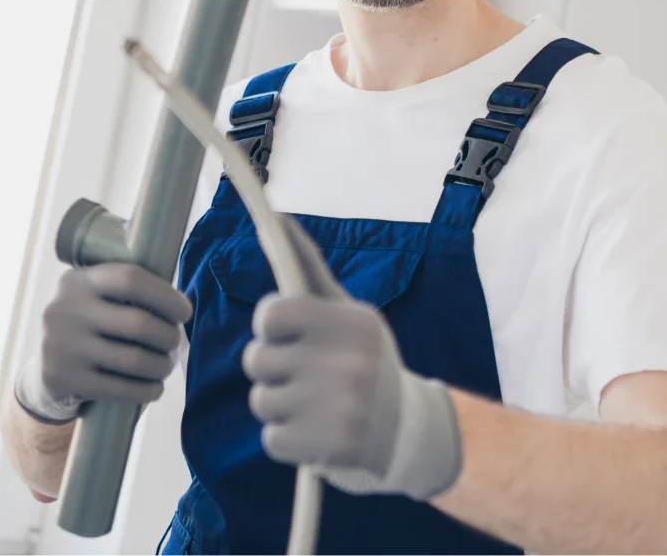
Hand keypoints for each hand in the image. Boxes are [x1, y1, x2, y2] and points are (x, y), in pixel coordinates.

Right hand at [14, 263, 192, 423]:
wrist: (45, 365)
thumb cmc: (91, 323)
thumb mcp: (97, 296)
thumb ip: (130, 291)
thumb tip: (180, 304)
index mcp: (79, 280)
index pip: (131, 279)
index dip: (166, 296)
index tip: (184, 312)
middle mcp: (66, 309)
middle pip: (138, 323)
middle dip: (167, 336)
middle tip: (174, 342)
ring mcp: (62, 345)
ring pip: (133, 360)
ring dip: (161, 366)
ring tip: (166, 366)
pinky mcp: (63, 379)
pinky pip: (118, 389)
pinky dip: (146, 390)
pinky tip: (155, 389)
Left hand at [241, 216, 461, 500]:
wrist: (410, 430)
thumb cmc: (366, 360)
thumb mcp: (348, 310)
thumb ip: (309, 267)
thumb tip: (277, 218)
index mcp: (349, 322)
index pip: (270, 313)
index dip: (271, 326)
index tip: (288, 335)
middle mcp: (345, 363)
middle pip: (256, 360)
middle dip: (272, 368)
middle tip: (306, 374)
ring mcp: (338, 408)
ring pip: (261, 401)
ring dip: (278, 405)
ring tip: (313, 404)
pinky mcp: (328, 447)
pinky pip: (271, 439)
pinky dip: (286, 439)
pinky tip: (315, 431)